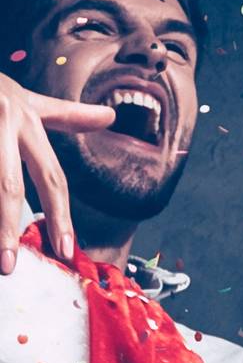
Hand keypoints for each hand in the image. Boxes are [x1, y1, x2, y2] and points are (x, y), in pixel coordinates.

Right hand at [0, 72, 109, 270]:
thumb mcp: (27, 97)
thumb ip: (65, 114)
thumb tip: (111, 117)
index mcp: (27, 122)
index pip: (51, 177)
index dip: (61, 215)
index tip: (66, 250)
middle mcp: (4, 121)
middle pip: (8, 186)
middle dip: (7, 227)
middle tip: (9, 265)